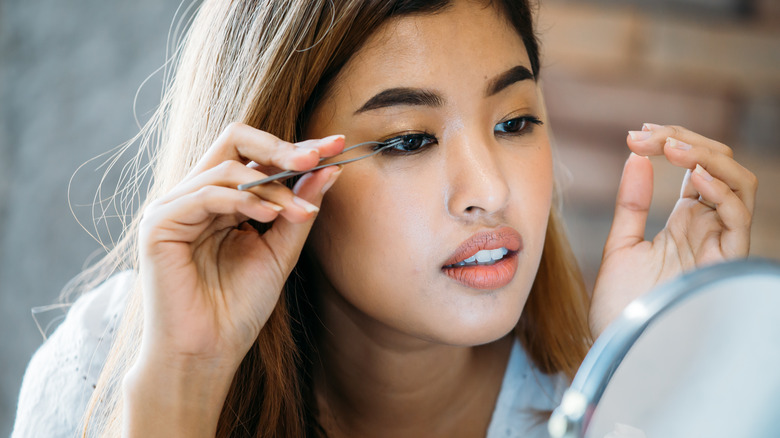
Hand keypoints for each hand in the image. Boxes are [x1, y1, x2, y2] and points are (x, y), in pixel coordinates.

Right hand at [124, 123, 343, 435]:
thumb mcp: (280, 251)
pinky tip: (270, 215)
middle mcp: (195, 196)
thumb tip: (329, 169)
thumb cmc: (239, 308)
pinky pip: (206, 193)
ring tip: (298, 211)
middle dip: (280, 147)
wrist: (207, 354)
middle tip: (316, 157)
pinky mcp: (159, 224)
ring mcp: (173, 207)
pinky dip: (242, 199)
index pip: (256, 155)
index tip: (336, 145)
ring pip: (226, 168)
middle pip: (233, 140)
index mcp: (221, 200)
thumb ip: (299, 209)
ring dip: (271, 186)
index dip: (296, 148)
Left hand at [589, 124, 756, 338]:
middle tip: (646, 134)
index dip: (673, 143)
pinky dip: (722, 192)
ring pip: (740, 185)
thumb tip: (636, 157)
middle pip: (721, 168)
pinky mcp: (722, 265)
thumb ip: (632, 202)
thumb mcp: (621, 244)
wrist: (620, 351)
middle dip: (687, 141)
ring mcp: (718, 245)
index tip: (635, 135)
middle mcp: (708, 230)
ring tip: (670, 147)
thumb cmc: (622, 307)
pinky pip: (739, 220)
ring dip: (708, 157)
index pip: (698, 168)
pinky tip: (694, 178)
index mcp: (686, 223)